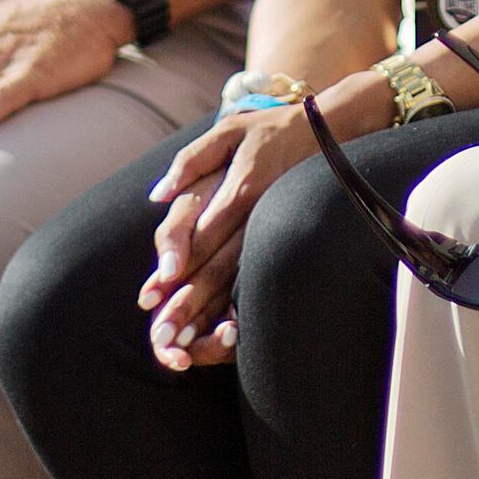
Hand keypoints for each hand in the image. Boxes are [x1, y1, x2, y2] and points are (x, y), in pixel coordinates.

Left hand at [139, 103, 321, 362]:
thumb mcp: (229, 131)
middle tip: (161, 337)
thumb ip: (192, 161)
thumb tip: (158, 195)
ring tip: (185, 346)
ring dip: (210, 314)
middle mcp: (255, 217)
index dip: (172, 265)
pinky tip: (226, 336)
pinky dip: (241, 309)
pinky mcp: (281, 243)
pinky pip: (259, 280)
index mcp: (238, 189)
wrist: (329, 133)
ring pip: (238, 280)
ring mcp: (271, 234)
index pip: (198, 233)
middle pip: (216, 266)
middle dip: (187, 304)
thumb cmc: (267, 133)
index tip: (150, 297)